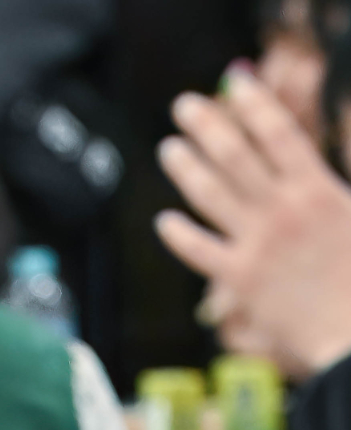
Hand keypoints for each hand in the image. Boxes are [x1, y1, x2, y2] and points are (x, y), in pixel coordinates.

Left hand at [155, 70, 350, 377]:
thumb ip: (328, 185)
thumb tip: (305, 164)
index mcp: (316, 187)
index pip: (277, 131)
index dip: (252, 103)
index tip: (233, 85)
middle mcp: (281, 208)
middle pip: (234, 153)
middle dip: (206, 124)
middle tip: (184, 106)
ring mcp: (256, 243)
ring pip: (209, 194)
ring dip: (185, 167)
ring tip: (168, 148)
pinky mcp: (239, 279)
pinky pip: (198, 250)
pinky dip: (178, 234)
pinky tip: (165, 221)